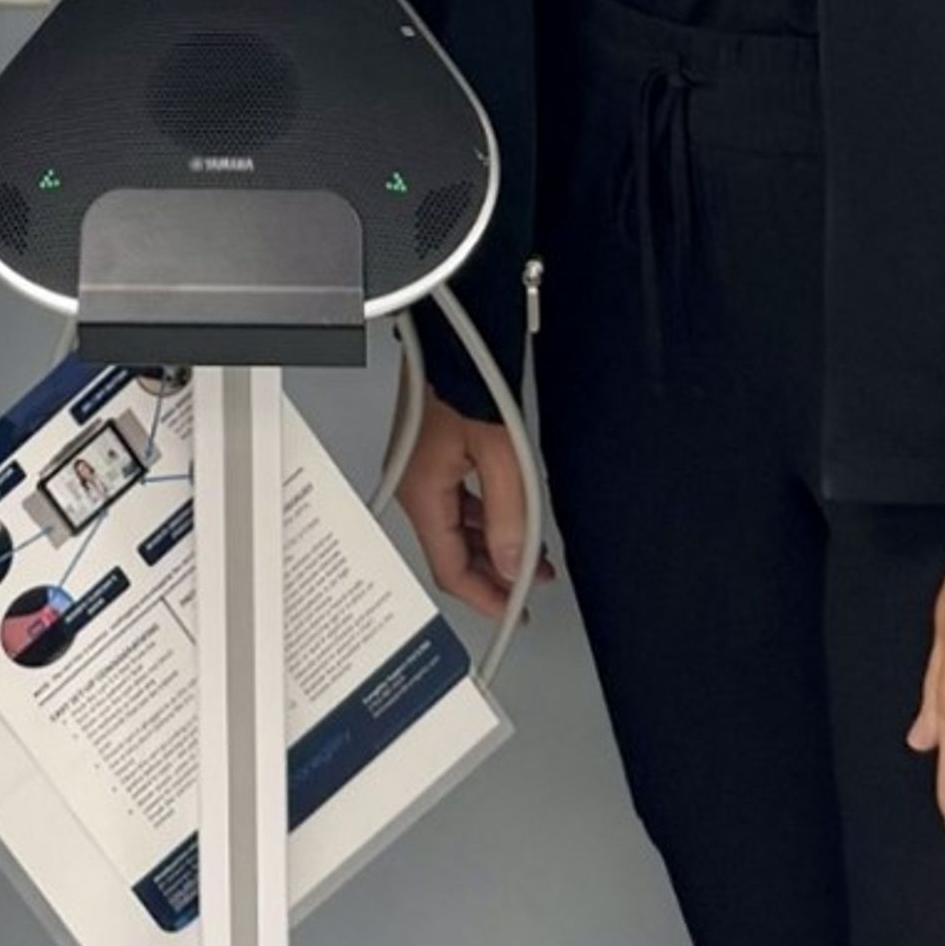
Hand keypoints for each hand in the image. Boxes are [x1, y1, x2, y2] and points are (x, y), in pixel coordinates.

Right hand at [395, 391, 534, 622]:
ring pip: (457, 526)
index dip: (485, 595)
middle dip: (494, 573)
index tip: (513, 610)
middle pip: (451, 550)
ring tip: (532, 556)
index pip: (450, 567)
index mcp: (421, 493)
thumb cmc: (467, 378)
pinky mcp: (431, 455)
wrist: (456, 334)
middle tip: (528, 588)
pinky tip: (511, 519)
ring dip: (494, 544)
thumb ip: (511, 517)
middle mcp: (412, 486)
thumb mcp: (502, 455)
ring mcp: (420, 470)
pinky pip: (458, 500)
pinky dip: (486, 517)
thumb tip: (515, 566)